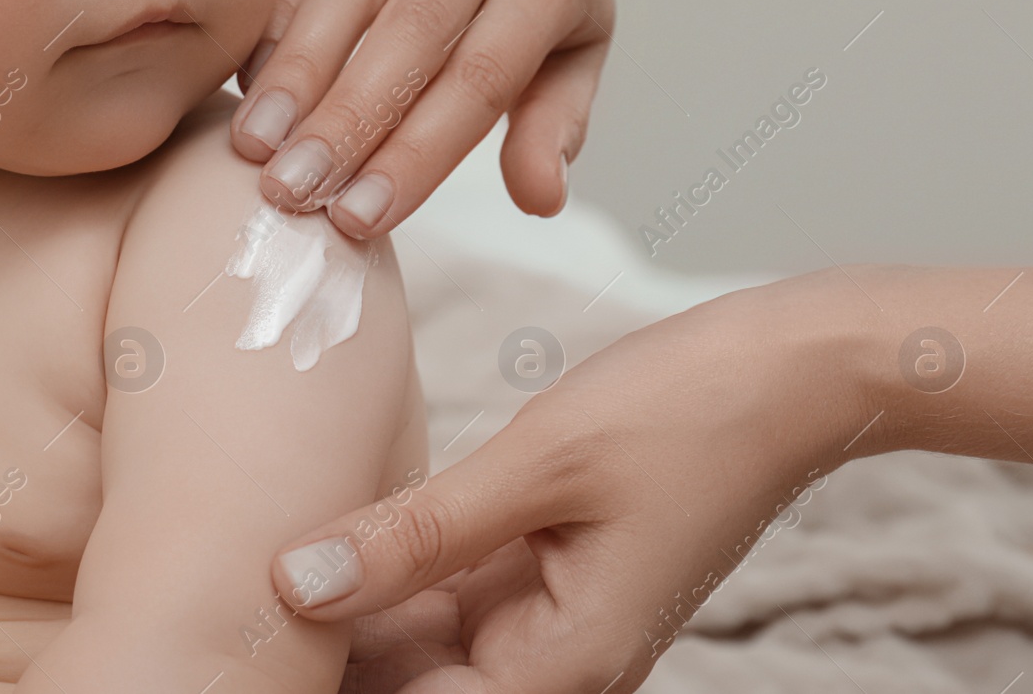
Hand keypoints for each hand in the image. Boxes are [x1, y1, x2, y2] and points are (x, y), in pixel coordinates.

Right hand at [230, 0, 614, 238]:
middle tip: (291, 192)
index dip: (418, 153)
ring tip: (255, 146)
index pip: (481, 76)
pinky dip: (273, 19)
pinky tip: (250, 84)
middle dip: (345, 119)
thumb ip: (554, 127)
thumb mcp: (573, 59)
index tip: (359, 217)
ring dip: (296, 71)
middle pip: (411, 28)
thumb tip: (540, 199)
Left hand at [274, 271, 887, 692]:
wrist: (794, 370)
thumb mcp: (537, 465)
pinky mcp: (554, 570)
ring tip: (270, 553)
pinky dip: (402, 561)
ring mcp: (558, 617)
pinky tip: (342, 524)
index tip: (246, 649)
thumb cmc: (688, 411)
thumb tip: (296, 584)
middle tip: (238, 592)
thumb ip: (416, 534)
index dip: (328, 681)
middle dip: (335, 643)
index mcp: (567, 662)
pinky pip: (456, 587)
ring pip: (426, 635)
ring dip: (359, 600)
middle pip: (415, 680)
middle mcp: (561, 659)